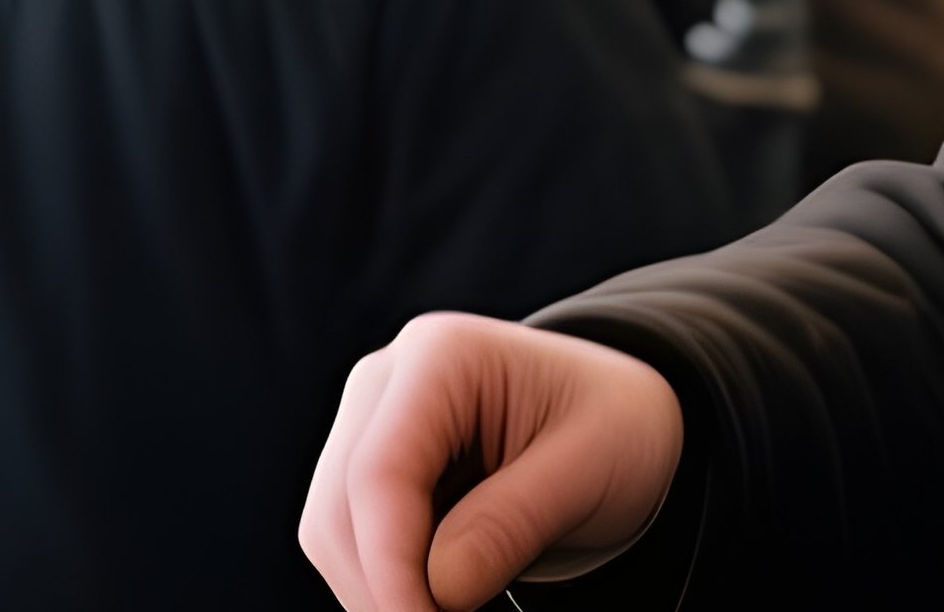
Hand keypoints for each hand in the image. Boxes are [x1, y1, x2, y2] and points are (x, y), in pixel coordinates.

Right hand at [299, 313, 683, 611]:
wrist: (613, 408)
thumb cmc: (613, 426)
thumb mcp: (590, 470)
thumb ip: (511, 524)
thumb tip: (437, 589)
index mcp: (440, 357)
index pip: (380, 473)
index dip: (391, 569)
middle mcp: (385, 380)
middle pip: (340, 506)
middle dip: (382, 592)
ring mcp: (369, 419)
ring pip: (331, 529)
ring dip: (378, 593)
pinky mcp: (368, 460)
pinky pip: (349, 538)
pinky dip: (386, 582)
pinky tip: (438, 603)